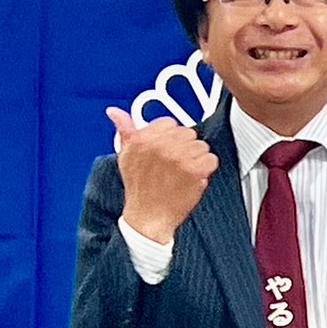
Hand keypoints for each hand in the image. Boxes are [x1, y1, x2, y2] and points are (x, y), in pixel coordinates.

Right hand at [107, 107, 216, 243]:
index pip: (169, 123)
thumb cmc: (138, 187)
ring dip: (196, 158)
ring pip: (201, 145)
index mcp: (143, 138)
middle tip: (175, 163)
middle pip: (188, 133)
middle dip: (184, 147)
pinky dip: (207, 168)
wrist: (148, 215)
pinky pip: (211, 159)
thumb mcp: (125, 155)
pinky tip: (194, 177)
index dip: (170, 138)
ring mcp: (180, 158)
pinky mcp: (195, 170)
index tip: (166, 149)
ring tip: (183, 171)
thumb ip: (124, 130)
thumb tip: (115, 112)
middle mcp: (161, 146)